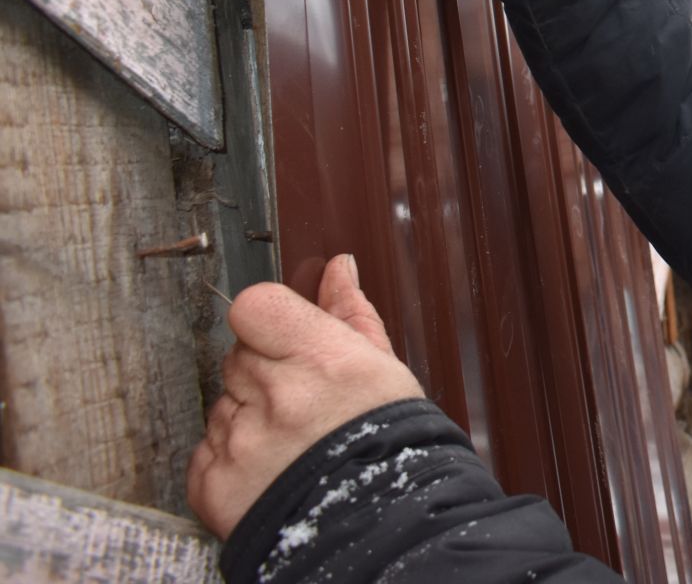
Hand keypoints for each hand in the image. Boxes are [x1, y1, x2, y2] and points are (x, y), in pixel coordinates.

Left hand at [188, 254, 424, 539]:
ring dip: (247, 416)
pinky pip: (204, 450)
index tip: (283, 338)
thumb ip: (349, 312)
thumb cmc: (387, 443)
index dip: (267, 320)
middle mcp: (276, 398)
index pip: (253, 306)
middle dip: (264, 372)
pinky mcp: (214, 484)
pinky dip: (229, 457)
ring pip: (222, 403)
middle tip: (303, 402)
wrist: (378, 523)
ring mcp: (239, 443)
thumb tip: (338, 268)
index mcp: (319, 359)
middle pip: (238, 357)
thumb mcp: (380, 368)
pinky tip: (269, 466)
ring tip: (291, 441)